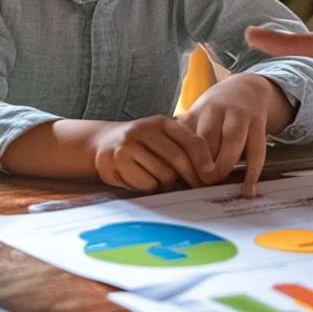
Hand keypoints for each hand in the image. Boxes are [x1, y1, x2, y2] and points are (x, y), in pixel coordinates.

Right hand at [89, 116, 217, 191]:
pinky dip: (150, 187)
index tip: (211, 174)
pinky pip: (147, 183)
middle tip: (197, 187)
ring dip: (167, 184)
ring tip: (160, 181)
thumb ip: (180, 148)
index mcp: (162, 123)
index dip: (204, 158)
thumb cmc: (140, 146)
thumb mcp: (160, 138)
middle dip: (191, 176)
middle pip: (178, 158)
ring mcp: (131, 143)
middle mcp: (146, 129)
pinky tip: (143, 181)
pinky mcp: (119, 160)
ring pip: (164, 173)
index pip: (191, 140)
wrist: (101, 144)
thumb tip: (207, 172)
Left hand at [180, 73, 296, 196]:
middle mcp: (218, 110)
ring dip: (224, 166)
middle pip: (207, 139)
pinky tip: (247, 190)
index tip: (181, 182)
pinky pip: (257, 150)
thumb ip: (186, 140)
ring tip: (219, 185)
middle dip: (202, 166)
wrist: (245, 87)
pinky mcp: (258, 122)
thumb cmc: (216, 112)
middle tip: (199, 186)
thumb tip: (171, 175)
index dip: (183, 162)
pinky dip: (252, 172)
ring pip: (232, 141)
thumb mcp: (198, 117)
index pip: (186, 138)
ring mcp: (240, 115)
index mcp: (198, 111)